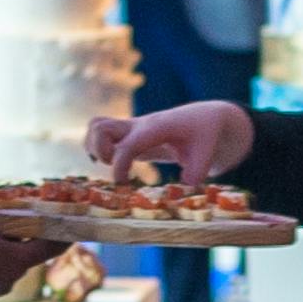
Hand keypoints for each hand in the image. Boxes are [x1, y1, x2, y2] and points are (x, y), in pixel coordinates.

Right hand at [90, 102, 253, 182]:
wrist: (206, 117)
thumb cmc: (206, 133)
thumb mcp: (208, 152)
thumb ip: (198, 170)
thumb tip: (185, 183)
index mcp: (156, 128)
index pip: (127, 145)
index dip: (119, 165)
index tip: (123, 183)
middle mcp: (138, 126)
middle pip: (99, 126)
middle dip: (98, 150)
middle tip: (115, 169)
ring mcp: (132, 129)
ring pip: (95, 126)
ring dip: (94, 147)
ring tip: (111, 164)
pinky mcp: (130, 136)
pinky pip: (101, 134)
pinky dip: (98, 149)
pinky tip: (115, 164)